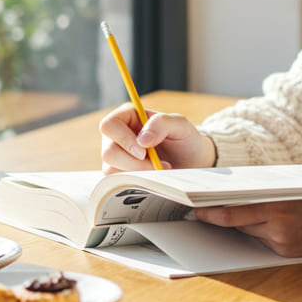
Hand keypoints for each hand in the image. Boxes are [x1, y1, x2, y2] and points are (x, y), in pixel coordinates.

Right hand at [99, 103, 216, 173]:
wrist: (192, 161)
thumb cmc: (184, 138)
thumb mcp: (180, 124)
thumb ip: (161, 124)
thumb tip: (141, 140)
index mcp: (127, 117)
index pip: (109, 126)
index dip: (123, 140)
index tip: (144, 152)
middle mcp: (117, 137)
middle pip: (108, 152)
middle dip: (134, 164)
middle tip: (158, 166)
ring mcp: (117, 157)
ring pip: (111, 170)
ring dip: (138, 174)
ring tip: (160, 171)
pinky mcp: (121, 175)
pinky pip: (118, 184)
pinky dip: (137, 183)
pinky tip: (153, 179)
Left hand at [194, 196, 301, 256]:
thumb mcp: (300, 187)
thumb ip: (271, 191)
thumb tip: (240, 191)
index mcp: (279, 204)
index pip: (233, 211)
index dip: (210, 212)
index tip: (192, 208)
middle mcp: (278, 226)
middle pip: (237, 222)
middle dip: (219, 216)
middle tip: (197, 211)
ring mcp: (283, 242)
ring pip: (249, 231)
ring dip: (239, 224)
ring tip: (220, 214)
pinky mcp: (290, 253)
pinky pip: (265, 242)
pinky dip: (259, 233)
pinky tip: (256, 224)